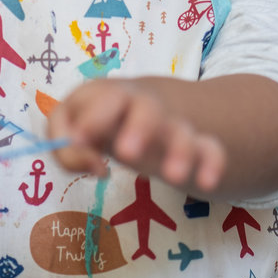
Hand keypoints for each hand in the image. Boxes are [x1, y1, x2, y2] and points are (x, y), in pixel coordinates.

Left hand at [48, 79, 224, 192]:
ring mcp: (171, 124)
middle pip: (146, 108)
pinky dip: (212, 162)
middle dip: (139, 128)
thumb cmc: (100, 121)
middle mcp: (144, 106)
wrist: (145, 108)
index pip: (104, 97)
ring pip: (181, 131)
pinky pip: (210, 149)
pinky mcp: (193, 144)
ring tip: (174, 176)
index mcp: (111, 95)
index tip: (80, 140)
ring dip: (180, 151)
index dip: (93, 117)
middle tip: (127, 153)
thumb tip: (91, 164)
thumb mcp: (73, 127)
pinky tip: (207, 182)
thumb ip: (66, 148)